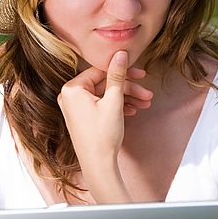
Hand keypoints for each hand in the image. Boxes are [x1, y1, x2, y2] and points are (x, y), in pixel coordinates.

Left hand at [57, 50, 151, 164]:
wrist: (98, 166)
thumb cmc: (102, 135)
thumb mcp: (114, 101)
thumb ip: (117, 75)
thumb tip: (120, 53)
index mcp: (72, 89)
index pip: (101, 71)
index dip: (123, 72)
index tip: (141, 73)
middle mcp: (70, 96)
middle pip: (105, 84)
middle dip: (128, 89)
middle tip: (147, 92)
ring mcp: (76, 107)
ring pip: (106, 95)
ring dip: (127, 98)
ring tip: (146, 103)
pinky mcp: (82, 117)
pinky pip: (102, 105)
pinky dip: (117, 106)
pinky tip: (134, 110)